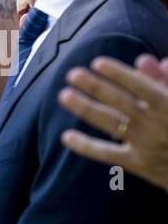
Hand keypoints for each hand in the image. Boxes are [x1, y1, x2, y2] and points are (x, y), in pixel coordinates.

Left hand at [59, 54, 167, 190]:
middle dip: (95, 86)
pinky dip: (86, 146)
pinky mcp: (138, 164)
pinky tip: (66, 136)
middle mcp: (156, 124)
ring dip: (85, 108)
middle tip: (72, 73)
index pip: (142, 86)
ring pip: (110, 123)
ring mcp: (145, 144)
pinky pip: (107, 154)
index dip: (120, 74)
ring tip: (64, 95)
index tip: (97, 62)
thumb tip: (142, 60)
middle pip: (120, 102)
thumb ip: (166, 79)